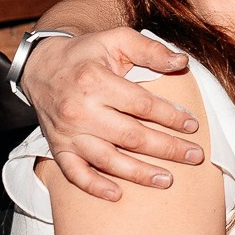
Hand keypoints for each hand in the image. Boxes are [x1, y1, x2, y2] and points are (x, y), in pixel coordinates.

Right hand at [20, 28, 204, 199]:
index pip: (142, 105)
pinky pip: (75, 174)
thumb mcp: (117, 39)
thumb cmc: (85, 53)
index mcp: (95, 81)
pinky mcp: (58, 147)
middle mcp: (80, 110)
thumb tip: (182, 61)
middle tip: (194, 156)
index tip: (192, 125)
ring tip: (167, 180)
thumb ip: (150, 49)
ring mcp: (68, 133)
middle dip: (167, 148)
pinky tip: (117, 194)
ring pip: (108, 159)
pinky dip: (94, 186)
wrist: (40, 67)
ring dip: (139, 173)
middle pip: (131, 136)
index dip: (170, 116)